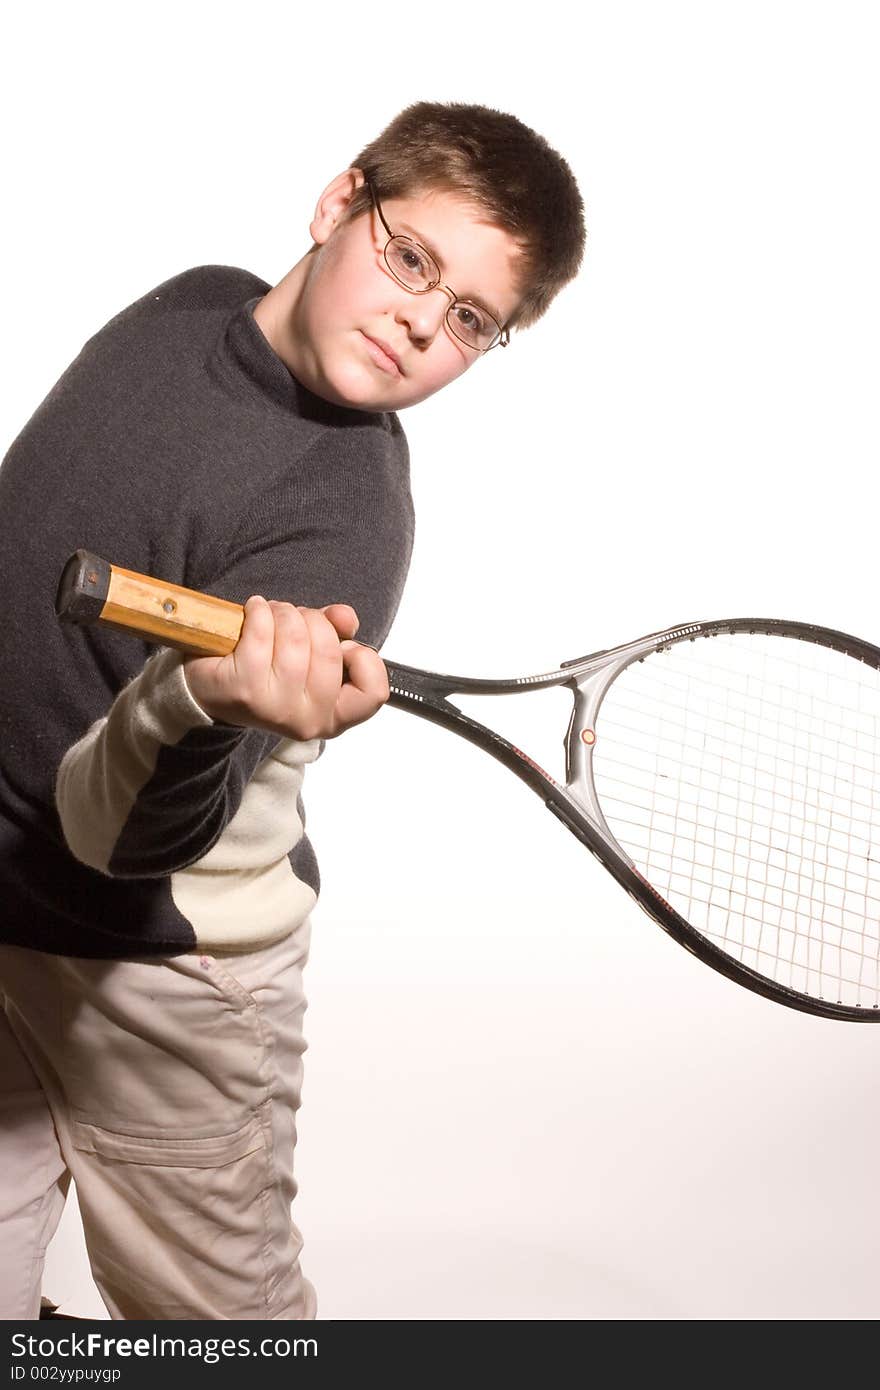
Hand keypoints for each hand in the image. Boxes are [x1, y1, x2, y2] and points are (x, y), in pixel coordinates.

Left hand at [182, 595, 388, 739]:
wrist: (211, 689)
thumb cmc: (266, 671)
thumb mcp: (310, 655)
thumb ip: (336, 634)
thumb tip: (345, 617)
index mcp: (331, 716)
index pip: (373, 692)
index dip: (363, 658)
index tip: (344, 647)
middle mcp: (306, 720)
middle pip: (330, 650)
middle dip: (313, 620)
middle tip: (295, 621)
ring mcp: (274, 708)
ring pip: (297, 638)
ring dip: (283, 612)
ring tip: (272, 615)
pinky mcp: (244, 689)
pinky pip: (262, 633)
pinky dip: (258, 611)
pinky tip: (253, 611)